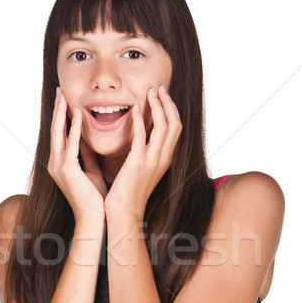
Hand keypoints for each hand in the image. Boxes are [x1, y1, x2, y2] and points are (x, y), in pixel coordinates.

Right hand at [48, 88, 106, 222]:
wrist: (94, 218)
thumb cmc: (94, 198)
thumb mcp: (91, 171)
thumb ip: (87, 155)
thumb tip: (89, 139)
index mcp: (61, 164)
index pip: (60, 135)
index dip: (62, 116)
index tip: (65, 100)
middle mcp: (56, 163)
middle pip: (55, 130)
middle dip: (57, 109)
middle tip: (60, 90)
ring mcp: (59, 166)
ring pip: (58, 134)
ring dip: (61, 113)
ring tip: (64, 96)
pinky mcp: (67, 170)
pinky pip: (70, 144)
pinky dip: (74, 128)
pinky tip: (77, 114)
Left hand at [104, 85, 181, 219]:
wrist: (125, 214)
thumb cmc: (129, 193)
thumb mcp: (141, 169)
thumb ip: (143, 152)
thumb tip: (139, 135)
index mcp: (165, 159)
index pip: (176, 129)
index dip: (171, 110)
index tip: (162, 96)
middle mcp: (163, 159)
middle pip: (175, 124)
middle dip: (168, 103)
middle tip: (159, 88)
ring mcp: (153, 161)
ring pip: (164, 127)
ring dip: (158, 107)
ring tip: (150, 92)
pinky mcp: (138, 164)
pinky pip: (142, 137)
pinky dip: (139, 121)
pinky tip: (134, 109)